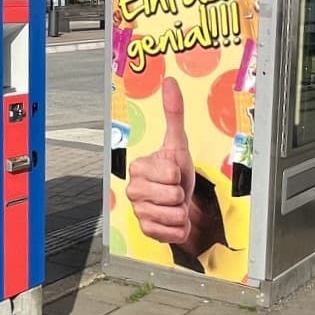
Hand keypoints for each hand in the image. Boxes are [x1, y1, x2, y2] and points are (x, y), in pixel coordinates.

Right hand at [126, 78, 197, 255]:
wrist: (178, 201)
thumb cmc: (176, 172)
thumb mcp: (178, 143)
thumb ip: (174, 112)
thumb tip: (169, 82)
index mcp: (138, 167)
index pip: (171, 173)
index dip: (180, 174)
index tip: (173, 173)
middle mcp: (133, 189)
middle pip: (173, 195)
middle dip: (181, 193)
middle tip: (174, 189)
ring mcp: (138, 211)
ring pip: (174, 214)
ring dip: (181, 210)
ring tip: (174, 203)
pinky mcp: (146, 231)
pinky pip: (173, 232)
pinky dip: (180, 228)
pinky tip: (173, 219)